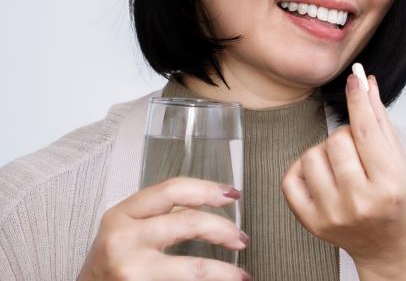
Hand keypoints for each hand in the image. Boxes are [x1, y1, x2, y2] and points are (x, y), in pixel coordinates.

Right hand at [77, 177, 249, 280]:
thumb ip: (160, 214)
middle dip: (223, 229)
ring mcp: (131, 267)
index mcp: (122, 214)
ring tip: (239, 274)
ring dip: (224, 270)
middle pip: (189, 222)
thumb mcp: (126, 229)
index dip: (207, 189)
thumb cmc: (108, 263)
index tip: (232, 194)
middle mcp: (123, 237)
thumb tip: (208, 203)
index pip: (172, 189)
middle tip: (240, 238)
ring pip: (194, 265)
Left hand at [281, 73, 405, 279]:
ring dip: (325, 152)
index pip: (367, 131)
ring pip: (312, 154)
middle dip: (347, 136)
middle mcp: (360, 201)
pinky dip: (303, 169)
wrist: (389, 246)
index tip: (354, 80)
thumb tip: (365, 82)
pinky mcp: (311, 222)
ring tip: (342, 166)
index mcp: (389, 184)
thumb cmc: (398, 201)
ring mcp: (332, 214)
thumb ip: (380, 121)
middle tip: (359, 151)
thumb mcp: (400, 161)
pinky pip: (290, 178)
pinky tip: (321, 174)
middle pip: (337, 140)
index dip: (358, 100)